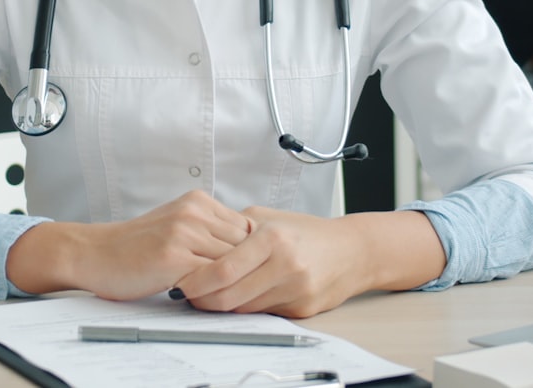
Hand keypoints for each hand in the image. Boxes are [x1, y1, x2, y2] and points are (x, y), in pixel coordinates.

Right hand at [6, 190, 251, 299]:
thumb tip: (249, 253)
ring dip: (229, 285)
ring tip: (218, 299)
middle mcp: (194, 211)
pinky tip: (201, 301)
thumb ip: (208, 231)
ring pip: (232, 264)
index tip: (242, 276)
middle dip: (243, 272)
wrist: (94, 253)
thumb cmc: (135, 248)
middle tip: (235, 293)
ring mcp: (184, 231)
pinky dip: (213, 294)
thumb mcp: (176, 225)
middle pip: (245, 247)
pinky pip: (212, 279)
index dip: (248, 257)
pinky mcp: (174, 256)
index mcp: (198, 201)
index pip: (247, 230)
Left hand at [173, 208, 445, 318]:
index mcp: (273, 238)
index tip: (180, 282)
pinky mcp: (302, 310)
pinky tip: (235, 297)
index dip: (196, 280)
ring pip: (243, 309)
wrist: (352, 251)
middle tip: (185, 294)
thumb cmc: (304, 231)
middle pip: (229, 296)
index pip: (223, 270)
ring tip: (205, 295)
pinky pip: (262, 314)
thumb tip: (197, 240)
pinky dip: (244, 308)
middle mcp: (286, 265)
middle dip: (202, 299)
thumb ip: (234, 229)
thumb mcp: (268, 218)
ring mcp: (296, 290)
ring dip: (220, 305)